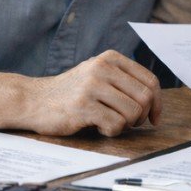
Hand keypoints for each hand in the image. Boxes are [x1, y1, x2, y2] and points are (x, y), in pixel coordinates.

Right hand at [20, 51, 161, 136]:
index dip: (158, 103)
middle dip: (143, 116)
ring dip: (126, 124)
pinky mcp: (83, 106)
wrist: (32, 100)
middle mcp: (103, 68)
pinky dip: (112, 131)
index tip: (155, 118)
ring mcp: (92, 86)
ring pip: (133, 112)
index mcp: (111, 58)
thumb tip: (156, 100)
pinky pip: (116, 125)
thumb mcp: (97, 74)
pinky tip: (98, 127)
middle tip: (131, 123)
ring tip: (110, 123)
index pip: (150, 80)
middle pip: (146, 97)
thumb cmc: (71, 92)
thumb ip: (123, 80)